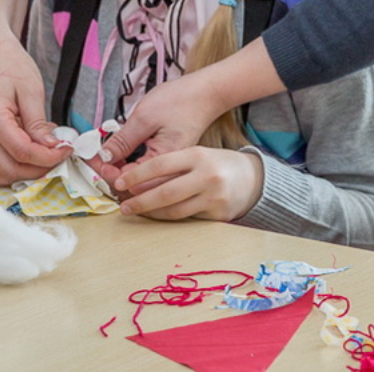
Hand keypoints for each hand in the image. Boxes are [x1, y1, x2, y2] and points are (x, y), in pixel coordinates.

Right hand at [0, 33, 70, 185]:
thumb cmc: (9, 63)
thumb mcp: (31, 89)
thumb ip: (39, 123)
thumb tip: (52, 149)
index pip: (22, 151)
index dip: (49, 156)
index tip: (67, 150)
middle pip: (9, 170)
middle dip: (38, 169)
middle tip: (59, 156)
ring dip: (23, 173)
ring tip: (45, 157)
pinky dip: (13, 168)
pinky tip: (31, 153)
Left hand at [99, 72, 224, 179]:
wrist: (207, 92)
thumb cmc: (181, 100)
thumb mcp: (145, 117)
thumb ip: (123, 140)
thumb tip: (104, 158)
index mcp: (166, 161)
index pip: (130, 179)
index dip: (107, 172)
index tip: (93, 161)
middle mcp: (173, 171)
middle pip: (135, 187)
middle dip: (111, 176)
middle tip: (94, 161)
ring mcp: (174, 168)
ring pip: (142, 183)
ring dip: (121, 174)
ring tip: (104, 160)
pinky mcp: (173, 162)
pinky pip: (150, 175)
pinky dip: (133, 168)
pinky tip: (122, 158)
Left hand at [114, 146, 264, 221]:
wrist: (253, 179)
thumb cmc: (217, 164)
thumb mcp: (198, 154)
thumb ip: (172, 165)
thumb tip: (137, 180)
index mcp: (198, 155)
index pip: (159, 165)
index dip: (136, 176)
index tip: (119, 183)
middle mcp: (207, 176)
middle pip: (165, 193)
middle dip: (140, 202)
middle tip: (124, 207)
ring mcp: (214, 198)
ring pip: (174, 211)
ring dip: (152, 214)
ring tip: (138, 212)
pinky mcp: (219, 215)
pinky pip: (187, 219)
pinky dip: (170, 218)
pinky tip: (159, 216)